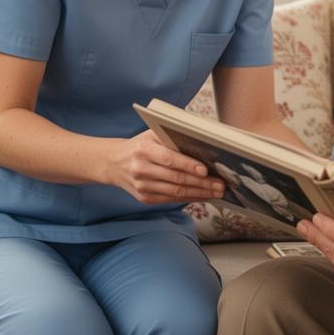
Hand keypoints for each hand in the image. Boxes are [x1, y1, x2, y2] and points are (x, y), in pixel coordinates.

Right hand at [106, 130, 223, 204]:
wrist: (113, 163)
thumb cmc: (140, 145)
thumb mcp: (151, 134)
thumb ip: (172, 137)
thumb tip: (202, 143)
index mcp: (143, 149)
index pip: (168, 159)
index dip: (188, 165)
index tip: (205, 170)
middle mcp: (141, 169)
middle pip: (175, 178)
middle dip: (201, 183)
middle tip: (220, 184)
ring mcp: (142, 186)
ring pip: (175, 192)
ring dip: (199, 193)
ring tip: (216, 192)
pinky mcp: (144, 198)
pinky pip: (170, 200)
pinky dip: (189, 198)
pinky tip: (202, 196)